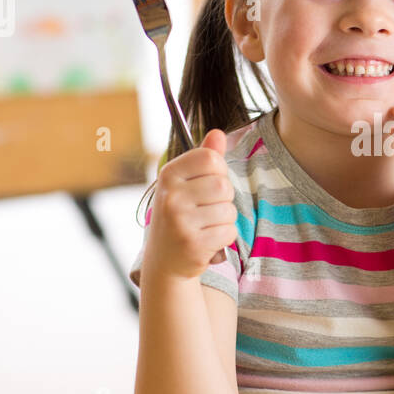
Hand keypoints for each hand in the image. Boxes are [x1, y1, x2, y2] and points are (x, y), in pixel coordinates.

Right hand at [142, 129, 236, 280]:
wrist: (164, 260)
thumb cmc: (179, 215)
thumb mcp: (185, 183)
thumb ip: (204, 158)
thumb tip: (218, 133)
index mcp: (169, 175)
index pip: (210, 158)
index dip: (219, 170)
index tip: (208, 182)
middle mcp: (171, 196)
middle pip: (223, 185)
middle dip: (224, 198)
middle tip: (208, 208)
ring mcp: (180, 221)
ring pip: (229, 210)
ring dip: (225, 219)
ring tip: (206, 224)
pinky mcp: (193, 244)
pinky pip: (229, 232)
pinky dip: (225, 236)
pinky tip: (208, 240)